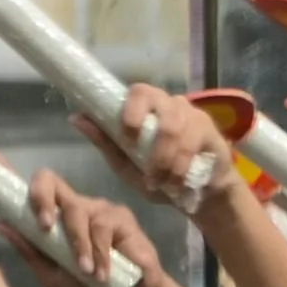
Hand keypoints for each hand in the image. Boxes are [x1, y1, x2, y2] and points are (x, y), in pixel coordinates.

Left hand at [25, 176, 174, 286]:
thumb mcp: (52, 276)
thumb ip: (30, 252)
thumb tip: (1, 225)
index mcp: (54, 218)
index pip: (32, 190)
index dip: (13, 175)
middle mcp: (73, 207)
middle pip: (50, 181)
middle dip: (42, 200)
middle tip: (44, 227)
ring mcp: (96, 208)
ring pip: (76, 211)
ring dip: (78, 244)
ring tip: (85, 271)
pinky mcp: (120, 216)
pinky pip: (101, 226)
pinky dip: (99, 252)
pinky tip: (102, 272)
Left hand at [96, 85, 240, 214]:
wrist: (199, 195)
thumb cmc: (161, 176)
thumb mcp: (127, 164)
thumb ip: (106, 142)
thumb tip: (76, 118)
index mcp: (148, 107)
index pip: (139, 91)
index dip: (132, 110)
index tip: (128, 134)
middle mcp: (171, 104)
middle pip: (161, 103)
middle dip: (152, 141)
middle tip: (150, 171)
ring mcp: (193, 116)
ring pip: (176, 128)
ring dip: (166, 160)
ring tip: (162, 183)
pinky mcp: (211, 132)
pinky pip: (194, 144)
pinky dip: (183, 167)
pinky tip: (178, 183)